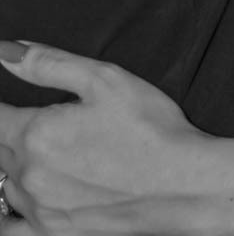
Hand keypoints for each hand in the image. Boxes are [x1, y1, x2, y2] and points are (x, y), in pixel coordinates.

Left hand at [0, 42, 215, 234]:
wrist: (181, 184)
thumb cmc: (149, 129)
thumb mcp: (104, 79)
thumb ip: (48, 63)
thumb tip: (6, 50)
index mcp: (36, 133)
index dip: (2, 105)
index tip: (10, 103)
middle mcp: (29, 175)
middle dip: (11, 130)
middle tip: (47, 121)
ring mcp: (39, 209)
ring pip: (6, 184)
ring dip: (15, 164)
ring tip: (48, 150)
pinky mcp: (53, 233)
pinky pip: (10, 227)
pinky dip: (9, 212)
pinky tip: (25, 196)